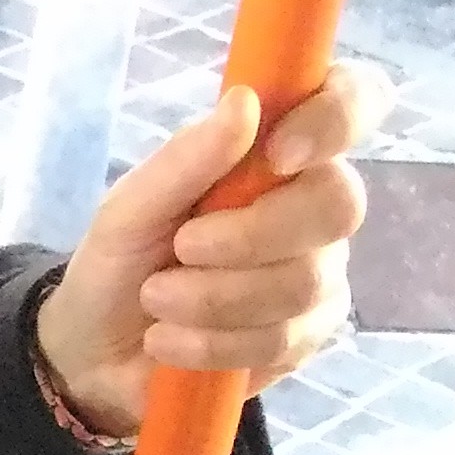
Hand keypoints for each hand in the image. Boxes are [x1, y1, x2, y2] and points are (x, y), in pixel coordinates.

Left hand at [33, 63, 385, 437]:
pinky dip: (212, 343)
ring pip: (303, 282)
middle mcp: (315, 202)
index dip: (336, 119)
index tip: (278, 153)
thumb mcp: (130, 208)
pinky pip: (283, 339)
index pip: (353, 102)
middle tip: (182, 248)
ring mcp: (320, 270)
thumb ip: (186, 158)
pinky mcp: (308, 334)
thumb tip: (245, 101)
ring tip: (157, 299)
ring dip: (212, 298)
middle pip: (339, 204)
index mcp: (280, 146)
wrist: (100, 353)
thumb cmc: (123, 261)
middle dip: (249, 236)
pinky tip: (171, 342)